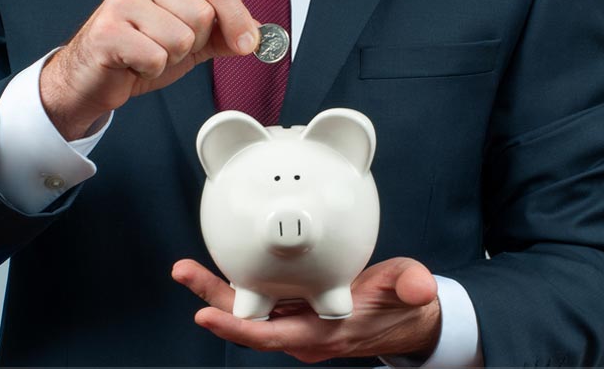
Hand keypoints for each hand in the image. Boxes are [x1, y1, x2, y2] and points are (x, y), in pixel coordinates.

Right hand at [40, 0, 259, 139]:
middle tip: (167, 45)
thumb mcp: (193, 38)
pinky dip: (151, 70)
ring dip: (170, 58)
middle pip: (202, 15)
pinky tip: (135, 63)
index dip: (238, 19)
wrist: (96, 75)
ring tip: (148, 52)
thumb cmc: (140, 50)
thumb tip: (260, 35)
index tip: (248, 43)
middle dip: (193, 43)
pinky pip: (157, 57)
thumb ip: (226, 32)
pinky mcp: (108, 30)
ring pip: (181, 38)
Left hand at [171, 257, 441, 363]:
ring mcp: (297, 323)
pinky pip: (259, 303)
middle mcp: (303, 333)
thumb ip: (413, 287)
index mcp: (326, 332)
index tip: (205, 314)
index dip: (238, 328)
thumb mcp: (413, 290)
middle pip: (248, 322)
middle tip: (183, 272)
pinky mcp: (296, 311)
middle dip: (212, 299)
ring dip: (217, 291)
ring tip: (186, 269)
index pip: (273, 335)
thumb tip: (420, 288)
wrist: (409, 318)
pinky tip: (219, 268)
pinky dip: (237, 287)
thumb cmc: (405, 304)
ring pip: (248, 311)